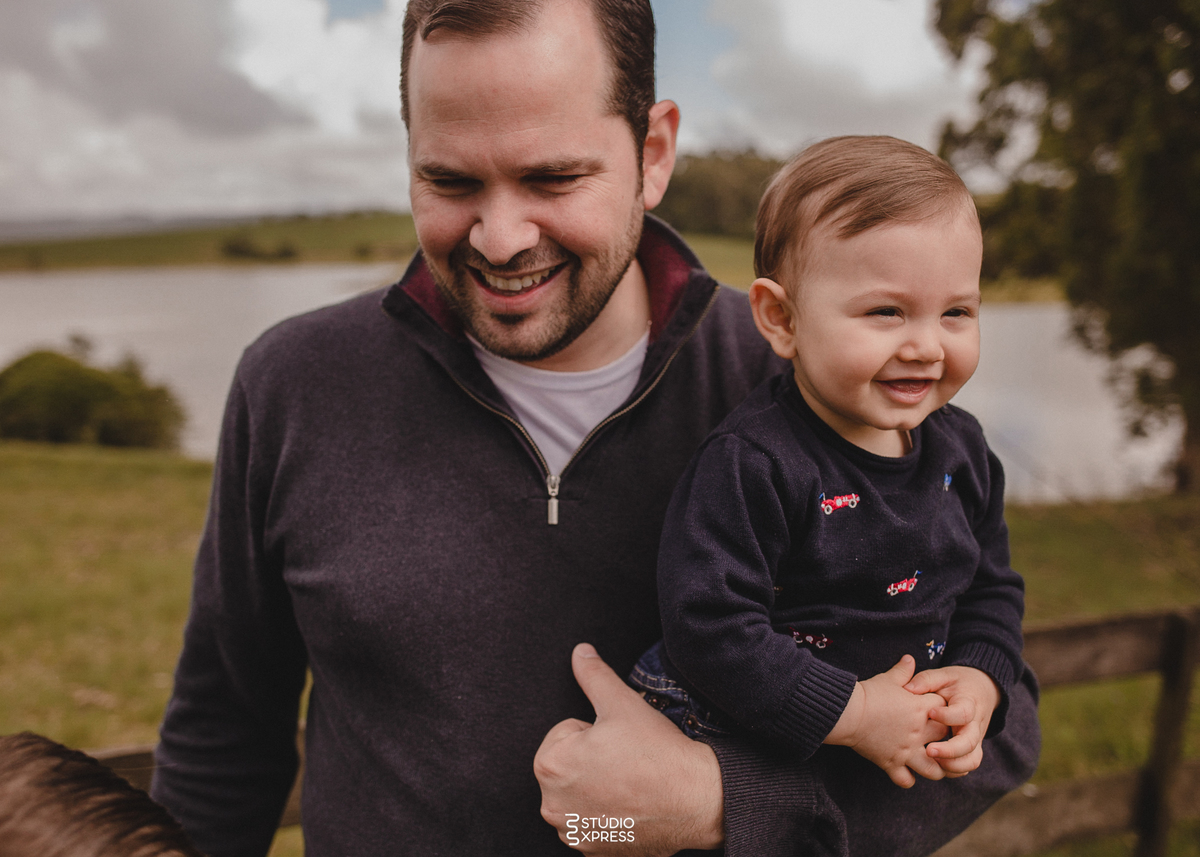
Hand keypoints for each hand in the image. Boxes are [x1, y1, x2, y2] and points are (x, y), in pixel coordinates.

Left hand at [534, 643, 724, 854]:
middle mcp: (551, 805)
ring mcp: (572, 832)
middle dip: (592, 759)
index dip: (594, 732)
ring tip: (630, 782)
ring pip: (580, 793)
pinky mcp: (593, 852)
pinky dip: (608, 816)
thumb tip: (580, 652)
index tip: (618, 742)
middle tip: (626, 761)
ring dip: (598, 787)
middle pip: (569, 765)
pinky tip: (632, 807)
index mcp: (550, 765)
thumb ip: (594, 675)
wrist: (696, 800)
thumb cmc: (657, 753)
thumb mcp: (622, 703)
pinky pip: (593, 823)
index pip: (565, 733)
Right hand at [824, 655, 948, 787]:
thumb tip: (910, 658)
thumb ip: (903, 670)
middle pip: (947, 741)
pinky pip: (906, 780)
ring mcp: (906, 751)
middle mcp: (918, 733)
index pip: (948, 711)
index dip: (945, 711)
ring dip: (935, 768)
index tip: (938, 711)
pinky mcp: (891, 764)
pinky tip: (907, 773)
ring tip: (932, 764)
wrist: (847, 712)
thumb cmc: (868, 693)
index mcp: (921, 709)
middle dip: (946, 740)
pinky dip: (908, 779)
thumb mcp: (888, 679)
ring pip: (933, 770)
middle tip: (938, 738)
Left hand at [904, 665, 999, 775]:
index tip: (930, 713)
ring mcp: (975, 739)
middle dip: (950, 750)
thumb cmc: (958, 682)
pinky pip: (967, 765)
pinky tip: (934, 767)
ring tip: (931, 762)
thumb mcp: (944, 675)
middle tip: (929, 750)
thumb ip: (926, 680)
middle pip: (970, 743)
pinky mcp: (972, 749)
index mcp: (968, 703)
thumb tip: (907, 689)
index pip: (964, 713)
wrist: (983, 689)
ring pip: (972, 759)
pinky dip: (954, 770)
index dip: (948, 716)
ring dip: (953, 765)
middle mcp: (975, 724)